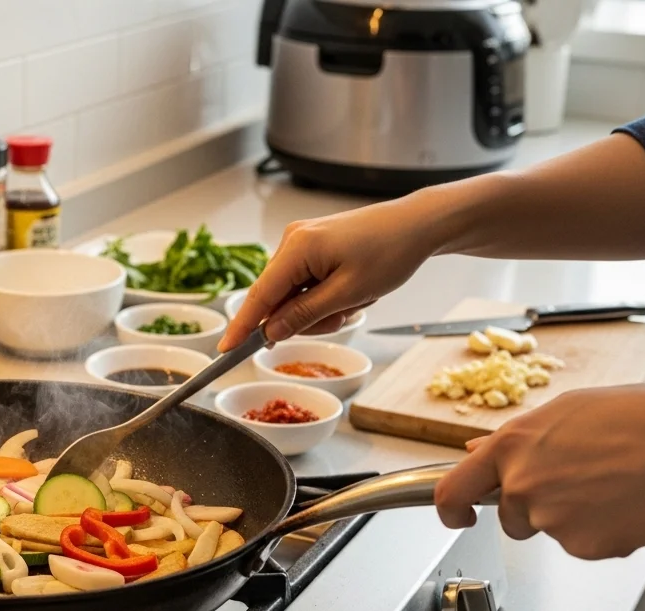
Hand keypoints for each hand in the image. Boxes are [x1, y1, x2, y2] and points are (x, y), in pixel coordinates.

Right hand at [218, 193, 446, 350]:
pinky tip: (353, 289)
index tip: (226, 350)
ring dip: (322, 308)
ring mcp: (302, 242)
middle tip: (345, 314)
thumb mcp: (348, 293)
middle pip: (278, 298)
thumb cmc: (390, 251)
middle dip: (307, 317)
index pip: (259, 295)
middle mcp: (292, 240)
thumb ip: (304, 314)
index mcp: (297, 247)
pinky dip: (326, 296)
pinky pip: (306, 284)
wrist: (418, 225)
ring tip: (357, 298)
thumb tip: (270, 331)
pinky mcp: (313, 246)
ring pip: (294, 295)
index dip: (242, 326)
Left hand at [434, 385, 644, 559]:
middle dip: (531, 508)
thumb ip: (518, 436)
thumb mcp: (566, 410)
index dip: (449, 508)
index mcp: (510, 445)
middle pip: (507, 515)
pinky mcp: (579, 546)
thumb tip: (478, 448)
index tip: (455, 515)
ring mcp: (548, 519)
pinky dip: (598, 532)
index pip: (451, 488)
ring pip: (546, 528)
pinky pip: (579, 544)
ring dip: (568, 516)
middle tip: (577, 485)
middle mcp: (520, 485)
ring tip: (609, 484)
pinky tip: (622, 504)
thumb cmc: (640, 421)